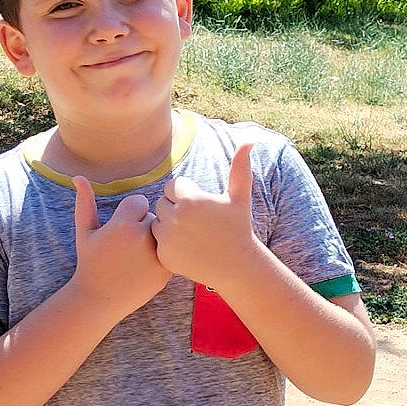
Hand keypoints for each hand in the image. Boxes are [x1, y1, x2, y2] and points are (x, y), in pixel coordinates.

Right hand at [70, 177, 170, 321]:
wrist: (99, 299)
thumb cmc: (90, 262)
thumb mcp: (84, 232)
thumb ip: (85, 202)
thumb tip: (78, 176)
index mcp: (123, 224)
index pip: (140, 202)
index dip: (130, 214)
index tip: (120, 229)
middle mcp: (143, 237)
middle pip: (154, 217)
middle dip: (143, 227)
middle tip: (128, 246)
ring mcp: (157, 254)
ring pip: (164, 234)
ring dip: (154, 240)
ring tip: (136, 255)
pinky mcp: (166, 270)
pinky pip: (170, 251)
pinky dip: (161, 256)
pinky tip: (143, 267)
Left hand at [151, 142, 258, 290]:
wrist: (237, 266)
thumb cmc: (238, 227)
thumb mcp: (239, 197)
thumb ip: (239, 167)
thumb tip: (249, 139)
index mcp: (189, 199)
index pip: (172, 186)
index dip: (187, 195)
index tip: (202, 207)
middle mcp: (174, 218)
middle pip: (162, 203)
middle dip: (176, 209)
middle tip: (197, 222)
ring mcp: (167, 238)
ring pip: (157, 222)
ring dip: (169, 225)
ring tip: (192, 234)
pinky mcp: (163, 255)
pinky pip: (157, 241)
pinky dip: (168, 244)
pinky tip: (187, 248)